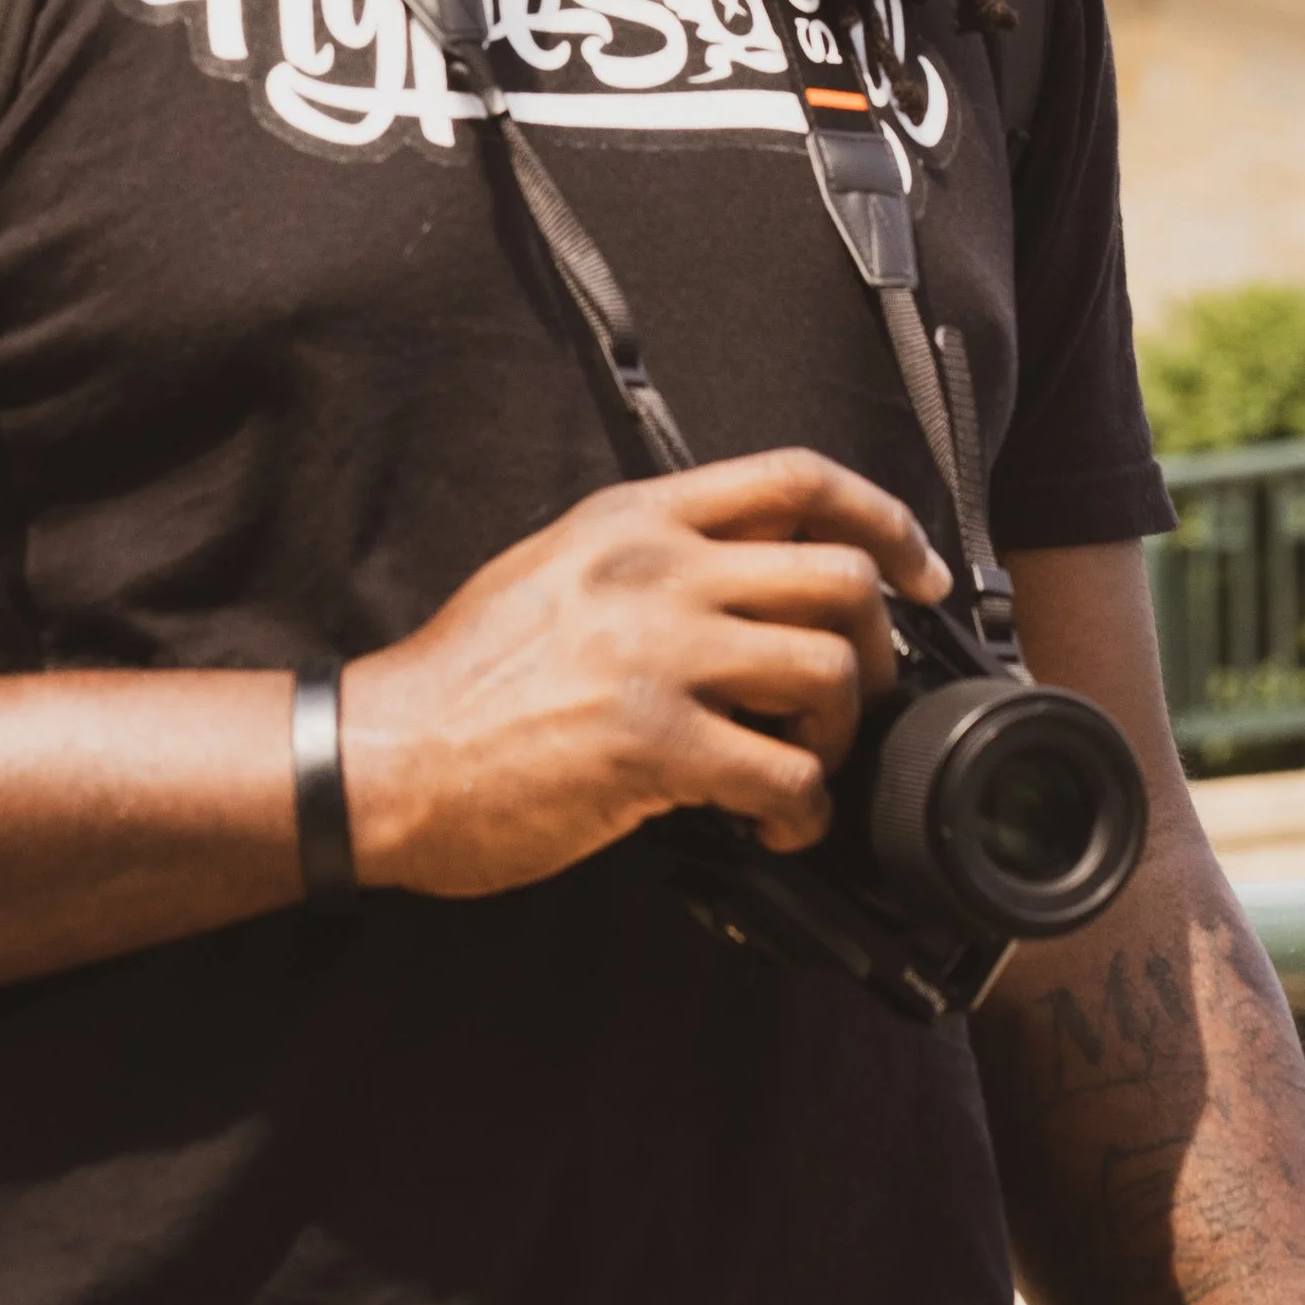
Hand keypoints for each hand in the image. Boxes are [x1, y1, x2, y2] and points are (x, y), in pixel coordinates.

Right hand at [340, 449, 949, 896]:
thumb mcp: (556, 567)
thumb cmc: (465, 677)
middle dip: (875, 647)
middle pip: (839, 577)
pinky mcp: (653, 744)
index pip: (795, 478)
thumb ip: (649, 556)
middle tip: (859, 696)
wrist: (387, 754)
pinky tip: (775, 825)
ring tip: (801, 765)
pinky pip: (786, 774)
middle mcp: (654, 571)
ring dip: (837, 734)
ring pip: (829, 670)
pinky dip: (803, 811)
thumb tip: (751, 575)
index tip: (916, 568)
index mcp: (634, 519)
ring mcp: (656, 653)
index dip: (883, 518)